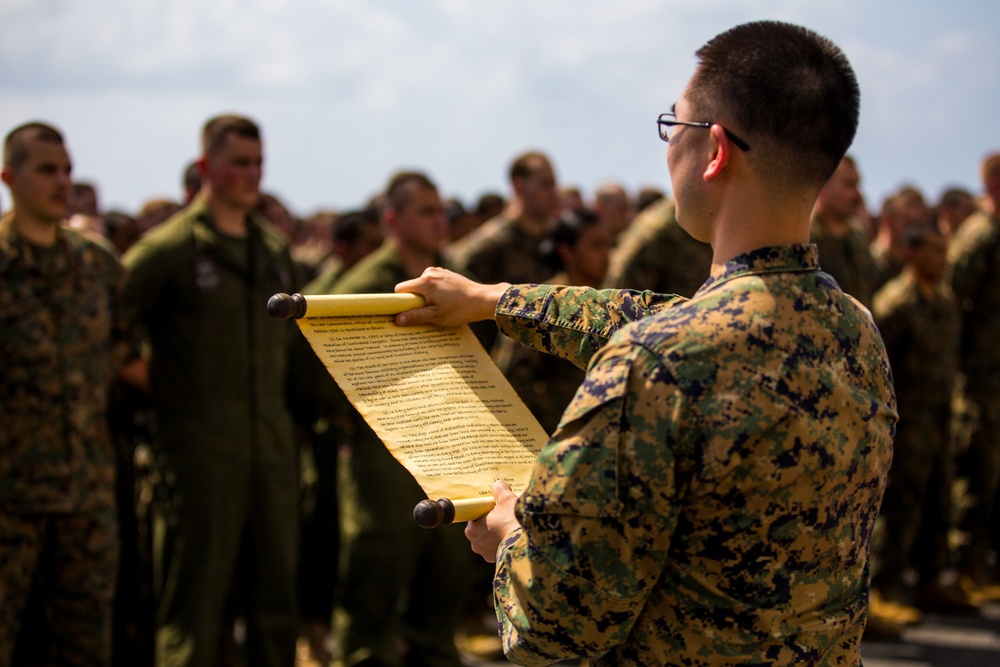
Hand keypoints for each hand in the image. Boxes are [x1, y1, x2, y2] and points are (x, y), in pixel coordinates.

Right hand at [394, 267, 509, 327]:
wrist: (482, 300)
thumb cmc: (459, 310)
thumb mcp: (435, 316)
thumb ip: (415, 316)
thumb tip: (397, 320)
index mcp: (424, 282)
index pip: (400, 289)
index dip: (401, 301)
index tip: (407, 311)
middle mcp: (429, 272)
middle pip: (412, 287)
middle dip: (415, 300)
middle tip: (428, 312)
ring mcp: (439, 271)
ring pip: (422, 285)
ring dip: (426, 296)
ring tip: (440, 306)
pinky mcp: (446, 273)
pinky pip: (432, 282)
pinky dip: (434, 291)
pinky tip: (446, 300)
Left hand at [465, 480, 520, 561]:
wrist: (528, 544)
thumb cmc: (513, 521)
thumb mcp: (506, 499)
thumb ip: (499, 489)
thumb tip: (498, 485)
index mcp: (472, 529)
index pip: (476, 516)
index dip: (487, 511)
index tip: (497, 508)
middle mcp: (475, 544)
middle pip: (483, 527)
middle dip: (493, 522)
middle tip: (506, 515)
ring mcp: (486, 554)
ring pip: (491, 539)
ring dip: (499, 533)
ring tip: (512, 525)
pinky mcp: (498, 561)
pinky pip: (500, 548)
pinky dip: (505, 543)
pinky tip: (514, 536)